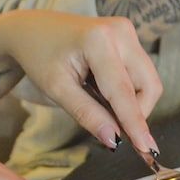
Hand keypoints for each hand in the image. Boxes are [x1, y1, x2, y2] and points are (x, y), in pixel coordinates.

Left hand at [0, 10, 162, 152]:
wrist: (30, 29)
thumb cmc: (39, 56)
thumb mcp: (57, 89)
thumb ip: (88, 114)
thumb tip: (114, 140)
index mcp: (98, 40)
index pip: (124, 91)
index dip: (135, 123)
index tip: (146, 149)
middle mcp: (120, 31)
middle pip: (148, 85)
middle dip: (137, 113)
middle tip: (115, 130)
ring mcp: (127, 31)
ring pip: (148, 81)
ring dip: (132, 102)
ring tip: (102, 105)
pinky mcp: (129, 37)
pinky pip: (141, 74)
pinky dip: (128, 91)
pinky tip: (104, 91)